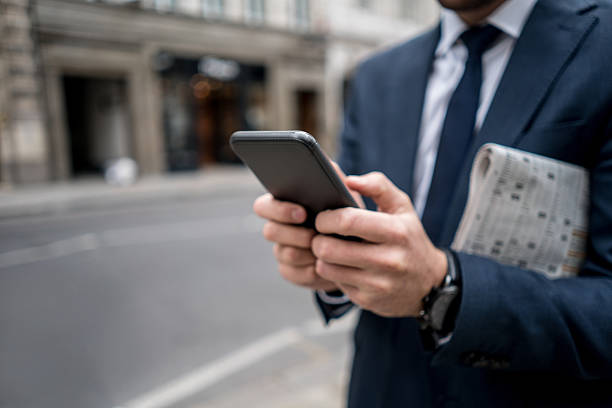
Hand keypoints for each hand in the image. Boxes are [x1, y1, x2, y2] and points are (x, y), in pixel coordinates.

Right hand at [253, 162, 362, 291]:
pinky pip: (294, 273)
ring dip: (306, 252)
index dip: (278, 210)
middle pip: (269, 232)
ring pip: (283, 253)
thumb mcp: (342, 193)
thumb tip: (327, 164)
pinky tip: (324, 266)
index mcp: (283, 205)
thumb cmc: (346, 214)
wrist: (358, 248)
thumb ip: (334, 175)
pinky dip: (310, 271)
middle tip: (314, 235)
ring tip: (324, 250)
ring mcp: (282, 250)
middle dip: (293, 234)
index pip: (263, 206)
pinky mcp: (291, 271)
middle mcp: (278, 228)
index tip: (301, 213)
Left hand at [311, 172, 446, 316]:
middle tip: (321, 235)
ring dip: (321, 257)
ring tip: (329, 249)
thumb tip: (350, 180)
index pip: (348, 221)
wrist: (429, 284)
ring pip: (327, 268)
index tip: (322, 217)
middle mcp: (388, 260)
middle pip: (330, 248)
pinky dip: (333, 273)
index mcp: (396, 232)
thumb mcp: (403, 208)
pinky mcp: (368, 300)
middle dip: (318, 239)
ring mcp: (378, 283)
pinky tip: (342, 266)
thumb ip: (378, 186)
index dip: (326, 218)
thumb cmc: (409, 239)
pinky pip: (335, 283)